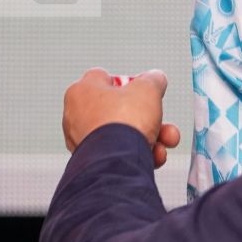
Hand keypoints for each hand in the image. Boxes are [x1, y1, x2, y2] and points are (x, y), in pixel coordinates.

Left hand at [62, 68, 181, 167]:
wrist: (116, 161)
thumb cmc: (122, 122)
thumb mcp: (147, 89)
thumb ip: (152, 80)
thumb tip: (156, 79)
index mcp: (82, 90)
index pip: (105, 78)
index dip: (128, 82)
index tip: (143, 90)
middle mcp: (76, 116)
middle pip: (120, 110)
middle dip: (148, 117)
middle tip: (160, 120)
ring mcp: (83, 142)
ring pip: (123, 135)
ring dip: (149, 137)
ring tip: (164, 142)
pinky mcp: (92, 163)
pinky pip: (120, 154)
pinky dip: (138, 154)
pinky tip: (154, 156)